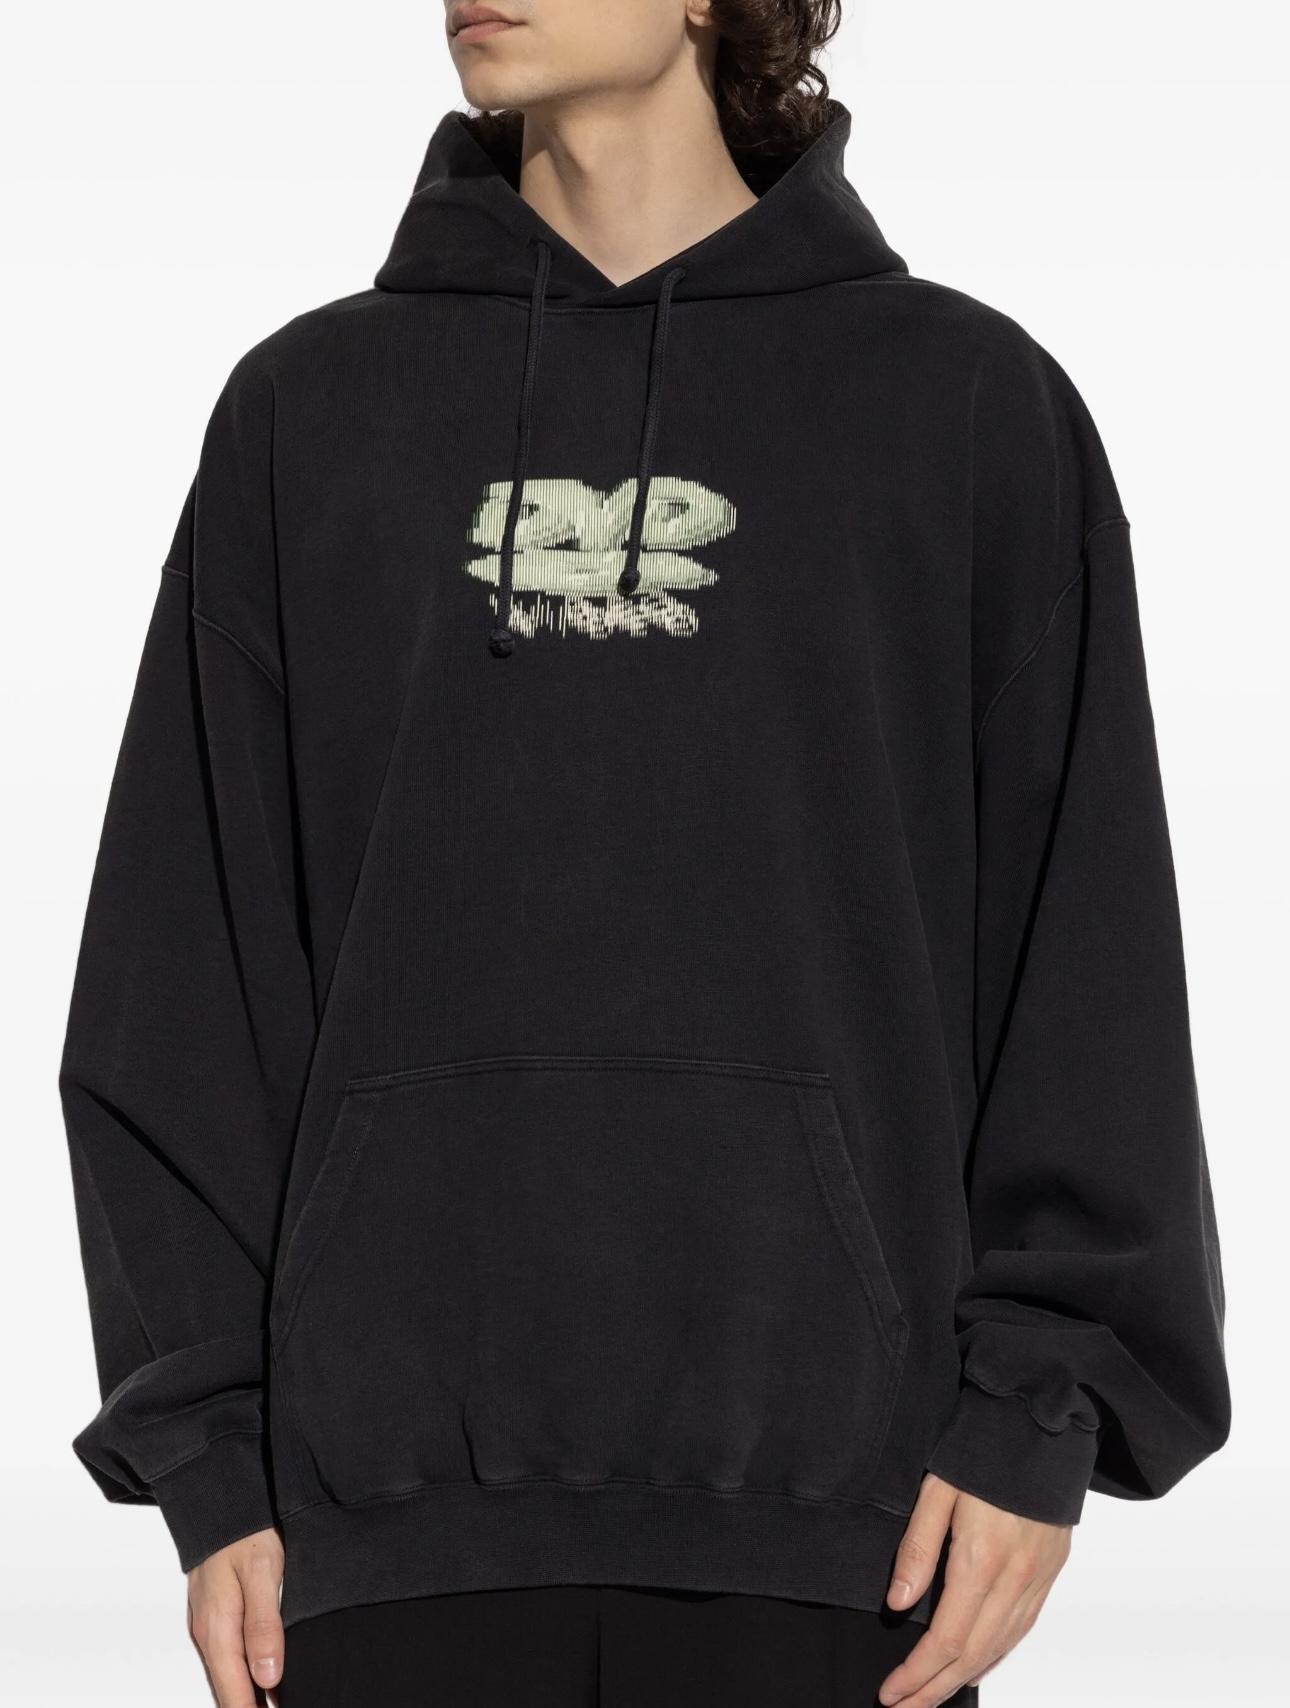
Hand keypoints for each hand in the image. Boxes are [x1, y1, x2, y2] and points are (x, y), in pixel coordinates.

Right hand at [187, 1528, 284, 1706]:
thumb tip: (268, 1676)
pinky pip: (227, 1655)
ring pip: (227, 1674)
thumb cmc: (244, 1532)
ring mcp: (208, 1625)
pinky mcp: (214, 1614)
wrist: (219, 1502)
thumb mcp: (262, 1573)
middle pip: (228, 1690)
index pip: (234, 1695)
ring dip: (248, 1694)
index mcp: (217, 1631)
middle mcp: (207, 1634)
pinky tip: (264, 1677)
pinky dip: (243, 1674)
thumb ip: (264, 1625)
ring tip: (278, 1702)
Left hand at [879, 1473, 1070, 1706]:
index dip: (918, 1674)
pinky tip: (977, 1664)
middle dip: (937, 1689)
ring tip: (933, 1696)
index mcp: (982, 1558)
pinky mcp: (1051, 1570)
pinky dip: (996, 1655)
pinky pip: (1022, 1628)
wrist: (1039, 1424)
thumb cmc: (982, 1451)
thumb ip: (917, 1549)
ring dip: (966, 1679)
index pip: (948, 1639)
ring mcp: (1039, 1577)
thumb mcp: (937, 1490)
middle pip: (975, 1655)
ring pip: (1002, 1647)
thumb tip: (899, 1605)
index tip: (891, 1694)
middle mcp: (1016, 1577)